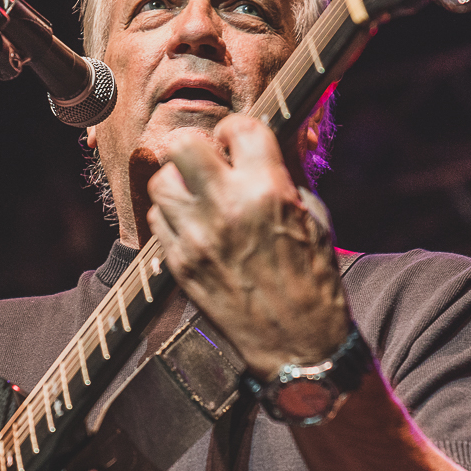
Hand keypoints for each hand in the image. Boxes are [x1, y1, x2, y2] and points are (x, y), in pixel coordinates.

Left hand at [146, 113, 350, 379]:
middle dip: (198, 147)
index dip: (239, 130)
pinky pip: (157, 220)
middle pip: (184, 145)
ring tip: (199, 196)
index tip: (239, 139)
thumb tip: (257, 150)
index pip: (240, 127)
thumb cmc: (312, 279)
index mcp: (268, 191)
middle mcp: (226, 208)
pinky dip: (172, 216)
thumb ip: (281, 177)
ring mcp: (197, 236)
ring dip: (179, 183)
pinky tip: (194, 225)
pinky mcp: (179, 263)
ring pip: (161, 182)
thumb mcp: (313, 216)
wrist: (296, 343)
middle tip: (211, 162)